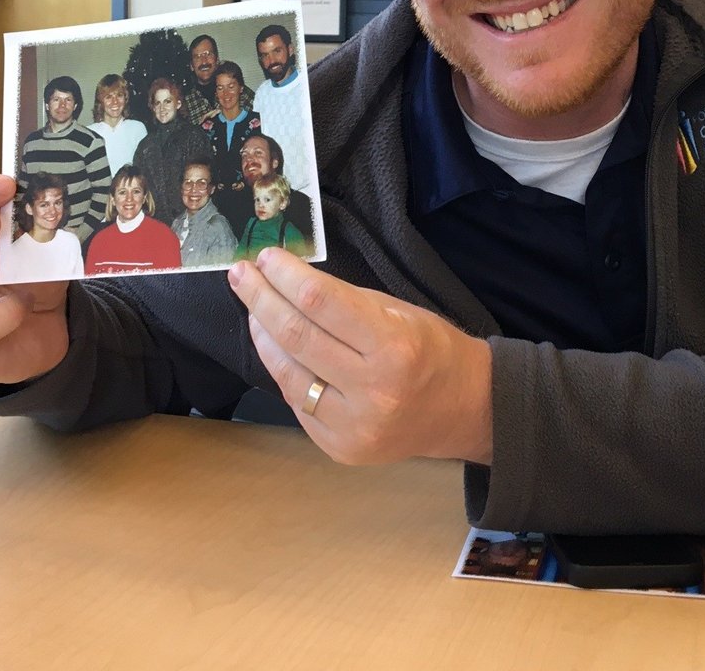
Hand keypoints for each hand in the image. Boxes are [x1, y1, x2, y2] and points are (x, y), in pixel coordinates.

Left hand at [228, 250, 492, 465]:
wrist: (464, 411)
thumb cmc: (433, 349)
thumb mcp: (399, 312)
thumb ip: (346, 302)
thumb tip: (290, 282)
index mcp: (393, 345)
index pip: (321, 302)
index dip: (286, 276)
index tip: (266, 257)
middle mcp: (371, 389)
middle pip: (296, 337)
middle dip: (261, 300)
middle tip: (240, 274)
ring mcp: (352, 426)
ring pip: (287, 373)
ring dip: (262, 334)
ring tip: (252, 306)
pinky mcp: (339, 448)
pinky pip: (297, 402)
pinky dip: (281, 368)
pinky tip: (273, 344)